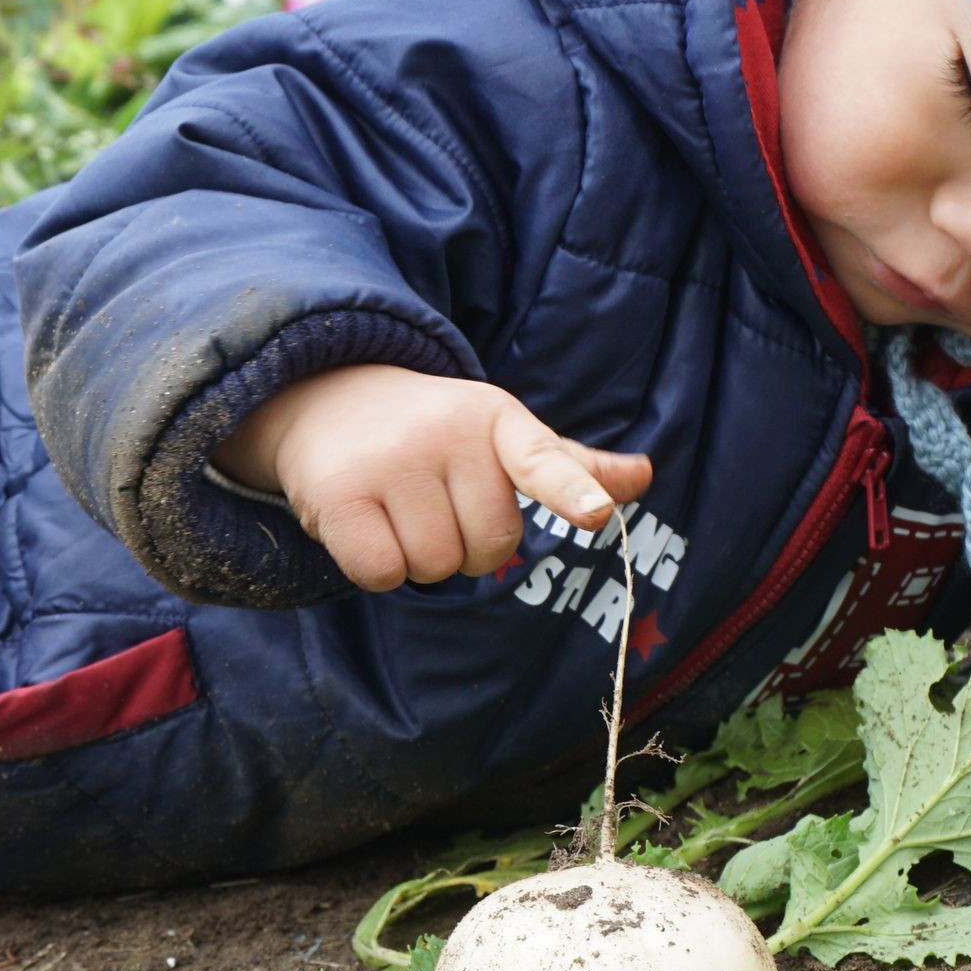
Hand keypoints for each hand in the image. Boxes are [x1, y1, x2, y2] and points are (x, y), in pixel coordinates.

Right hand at [219, 366, 653, 592]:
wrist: (327, 396)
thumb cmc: (432, 431)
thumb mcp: (499, 434)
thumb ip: (566, 463)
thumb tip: (643, 476)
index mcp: (497, 419)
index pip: (541, 459)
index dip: (571, 490)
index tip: (594, 513)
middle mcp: (446, 434)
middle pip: (490, 547)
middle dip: (465, 544)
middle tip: (434, 503)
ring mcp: (391, 462)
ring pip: (437, 566)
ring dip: (419, 557)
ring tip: (397, 508)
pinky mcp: (339, 493)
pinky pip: (383, 573)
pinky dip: (377, 567)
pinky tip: (366, 525)